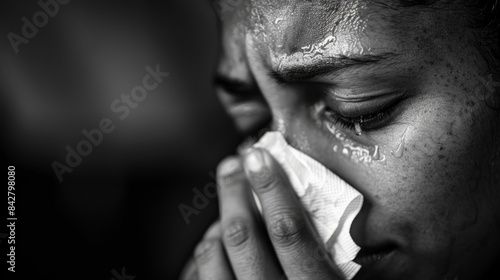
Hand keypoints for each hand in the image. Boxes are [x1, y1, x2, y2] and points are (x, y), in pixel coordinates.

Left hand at [180, 148, 342, 279]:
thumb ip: (335, 263)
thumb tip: (308, 211)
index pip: (289, 232)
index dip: (271, 189)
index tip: (260, 156)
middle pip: (243, 239)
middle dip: (234, 194)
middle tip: (231, 165)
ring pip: (214, 262)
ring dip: (215, 225)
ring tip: (224, 206)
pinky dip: (204, 259)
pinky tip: (211, 245)